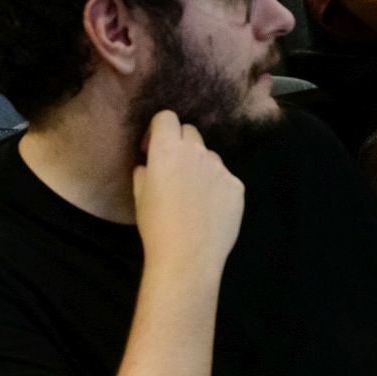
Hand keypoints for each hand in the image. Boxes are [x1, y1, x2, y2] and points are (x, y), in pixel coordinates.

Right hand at [133, 110, 245, 269]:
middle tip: (174, 170)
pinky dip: (217, 187)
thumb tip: (149, 164)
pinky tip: (210, 210)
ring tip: (194, 196)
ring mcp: (221, 168)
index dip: (159, 129)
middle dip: (180, 144)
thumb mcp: (139, 196)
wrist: (187, 258)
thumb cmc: (156, 227)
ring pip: (209, 156)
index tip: (153, 148)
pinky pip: (225, 178)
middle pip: (190, 131)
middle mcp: (197, 151)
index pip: (167, 117)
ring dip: (200, 166)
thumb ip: (144, 171)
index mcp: (168, 149)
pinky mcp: (237, 186)